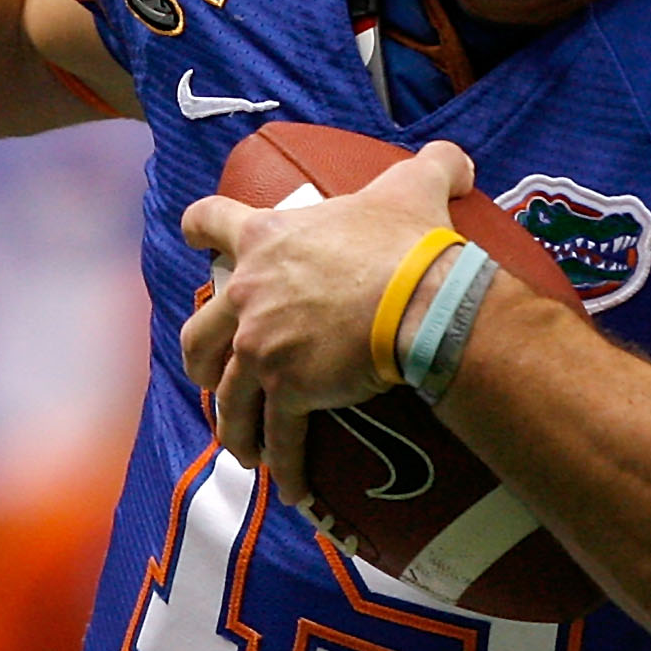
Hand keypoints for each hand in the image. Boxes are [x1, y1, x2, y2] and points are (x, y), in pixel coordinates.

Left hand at [178, 140, 473, 500]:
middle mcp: (248, 295)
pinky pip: (278, 438)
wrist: (419, 301)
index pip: (208, 221)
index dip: (198, 227)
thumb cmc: (408, 243)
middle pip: (198, 332)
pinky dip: (284, 466)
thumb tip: (458, 161)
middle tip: (212, 374)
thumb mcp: (415, 187)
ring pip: (227, 396)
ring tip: (243, 446)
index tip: (192, 237)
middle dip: (200, 359)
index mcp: (265, 239)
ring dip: (231, 424)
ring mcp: (262, 347)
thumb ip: (432, 165)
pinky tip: (290, 490)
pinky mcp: (288, 391)